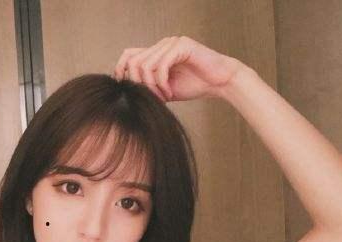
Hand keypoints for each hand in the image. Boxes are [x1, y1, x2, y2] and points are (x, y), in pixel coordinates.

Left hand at [113, 36, 245, 102]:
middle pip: (133, 61)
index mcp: (156, 52)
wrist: (219, 83)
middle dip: (138, 84)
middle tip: (151, 98)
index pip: (128, 55)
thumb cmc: (194, 85)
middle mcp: (161, 44)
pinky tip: (169, 93)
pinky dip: (161, 83)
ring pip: (145, 65)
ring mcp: (171, 42)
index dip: (122, 72)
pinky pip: (161, 65)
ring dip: (151, 86)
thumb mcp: (162, 89)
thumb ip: (146, 86)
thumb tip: (125, 93)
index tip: (128, 91)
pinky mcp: (181, 45)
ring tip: (162, 97)